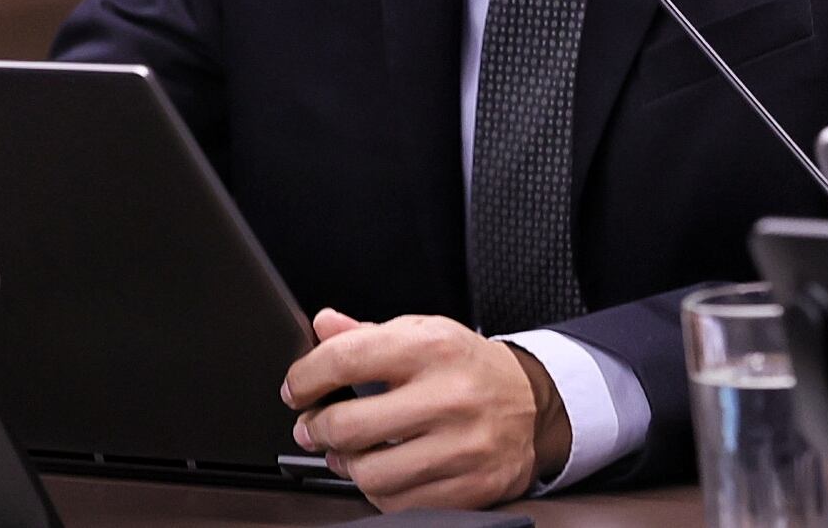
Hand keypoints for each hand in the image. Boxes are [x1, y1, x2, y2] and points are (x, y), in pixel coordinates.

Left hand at [280, 307, 552, 510]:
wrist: (532, 404)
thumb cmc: (466, 367)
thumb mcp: (422, 333)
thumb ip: (367, 333)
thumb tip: (322, 325)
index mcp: (432, 348)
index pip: (346, 358)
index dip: (306, 377)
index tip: (296, 389)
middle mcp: (450, 396)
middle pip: (351, 425)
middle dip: (317, 429)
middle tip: (311, 427)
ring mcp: (464, 447)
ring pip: (372, 473)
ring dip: (346, 465)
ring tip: (346, 453)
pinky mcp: (473, 487)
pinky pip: (401, 503)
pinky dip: (379, 491)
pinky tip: (381, 472)